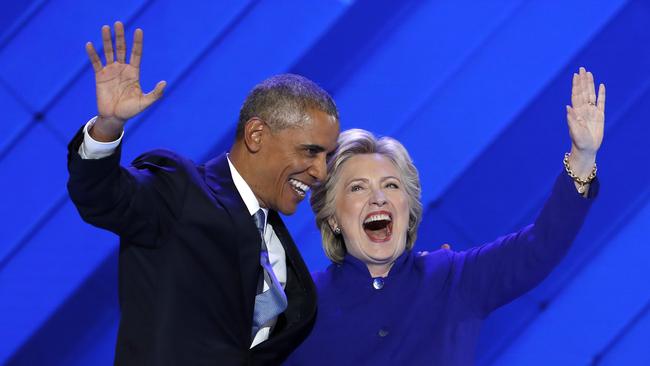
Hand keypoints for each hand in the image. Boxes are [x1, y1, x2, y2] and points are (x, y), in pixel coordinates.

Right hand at [85, 21, 165, 140]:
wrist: (114, 118)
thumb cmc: (131, 111)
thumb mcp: (145, 102)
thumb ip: (155, 94)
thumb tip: (164, 82)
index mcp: (134, 73)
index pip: (136, 53)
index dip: (137, 42)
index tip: (139, 30)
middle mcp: (122, 69)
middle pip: (122, 49)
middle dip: (120, 36)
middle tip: (119, 23)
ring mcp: (111, 71)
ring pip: (109, 52)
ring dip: (107, 40)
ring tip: (105, 27)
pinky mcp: (100, 76)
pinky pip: (96, 62)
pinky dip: (93, 54)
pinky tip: (90, 44)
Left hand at [566, 67, 604, 178]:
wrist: (587, 149)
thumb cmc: (579, 142)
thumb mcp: (574, 131)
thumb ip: (572, 119)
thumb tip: (568, 107)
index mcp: (576, 112)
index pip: (576, 95)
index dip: (576, 85)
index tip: (575, 75)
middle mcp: (584, 109)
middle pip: (583, 91)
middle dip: (582, 80)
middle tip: (582, 69)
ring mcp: (592, 111)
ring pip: (591, 94)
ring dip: (591, 84)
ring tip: (590, 74)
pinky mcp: (600, 115)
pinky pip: (601, 102)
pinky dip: (601, 94)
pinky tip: (601, 86)